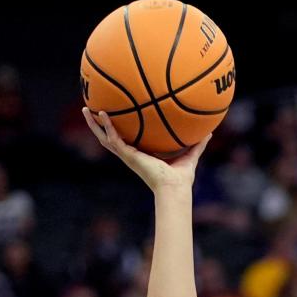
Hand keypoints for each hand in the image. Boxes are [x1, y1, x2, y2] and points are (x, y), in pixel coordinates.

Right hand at [81, 108, 210, 192]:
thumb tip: (210, 132)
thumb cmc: (182, 177)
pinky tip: (103, 114)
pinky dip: (108, 126)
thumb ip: (198, 144)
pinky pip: (114, 139)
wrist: (175, 187)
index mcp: (141, 154)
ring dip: (94, 125)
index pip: (125, 140)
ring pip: (104, 138)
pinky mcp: (129, 155)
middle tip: (89, 110)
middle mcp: (131, 154)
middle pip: (109, 137)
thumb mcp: (191, 154)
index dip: (117, 129)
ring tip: (86, 110)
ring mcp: (127, 155)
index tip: (112, 117)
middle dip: (98, 125)